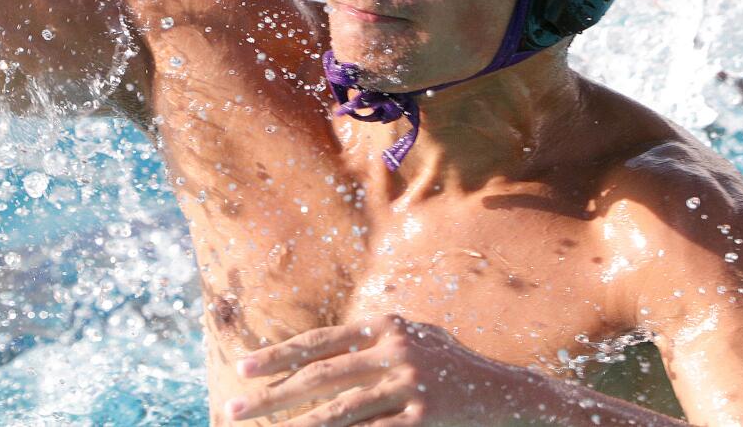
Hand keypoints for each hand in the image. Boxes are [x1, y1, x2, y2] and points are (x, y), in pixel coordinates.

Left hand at [226, 313, 526, 425]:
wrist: (508, 393)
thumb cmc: (452, 365)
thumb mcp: (415, 337)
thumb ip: (374, 338)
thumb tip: (324, 348)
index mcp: (386, 325)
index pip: (321, 341)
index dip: (280, 355)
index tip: (244, 367)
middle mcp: (394, 350)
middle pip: (321, 376)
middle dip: (273, 394)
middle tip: (235, 407)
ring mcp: (410, 385)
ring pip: (340, 411)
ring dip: (297, 426)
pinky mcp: (423, 419)